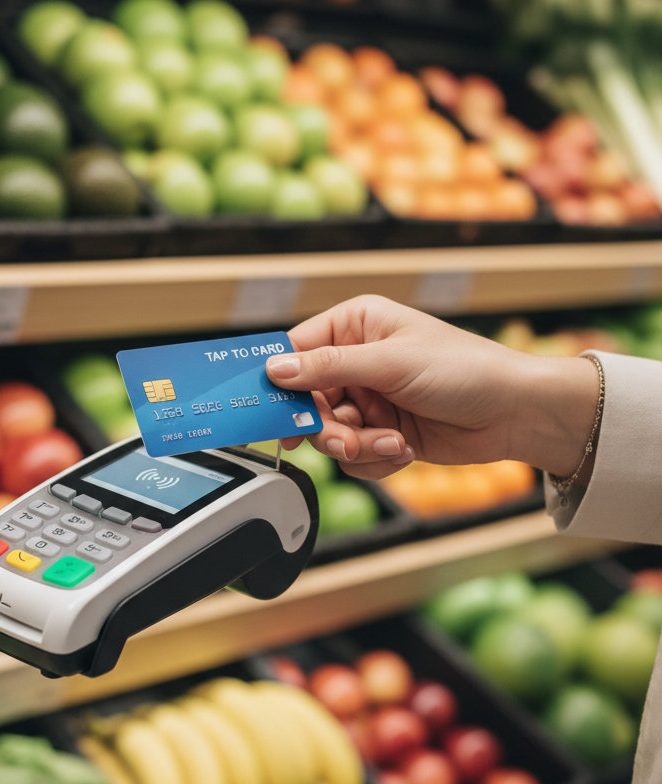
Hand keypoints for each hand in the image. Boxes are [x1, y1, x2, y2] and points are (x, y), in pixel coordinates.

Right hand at [266, 295, 600, 480]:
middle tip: (344, 438)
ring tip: (391, 442)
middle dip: (326, 426)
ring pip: (328, 433)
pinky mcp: (380, 431)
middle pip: (305, 401)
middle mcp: (356, 360)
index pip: (296, 350)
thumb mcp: (391, 362)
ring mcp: (368, 398)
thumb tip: (276, 369)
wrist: (515, 413)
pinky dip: (375, 457)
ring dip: (356, 445)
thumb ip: (328, 366)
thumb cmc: (466, 369)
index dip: (280, 382)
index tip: (269, 409)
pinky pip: (352, 454)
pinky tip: (403, 448)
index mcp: (355, 326)